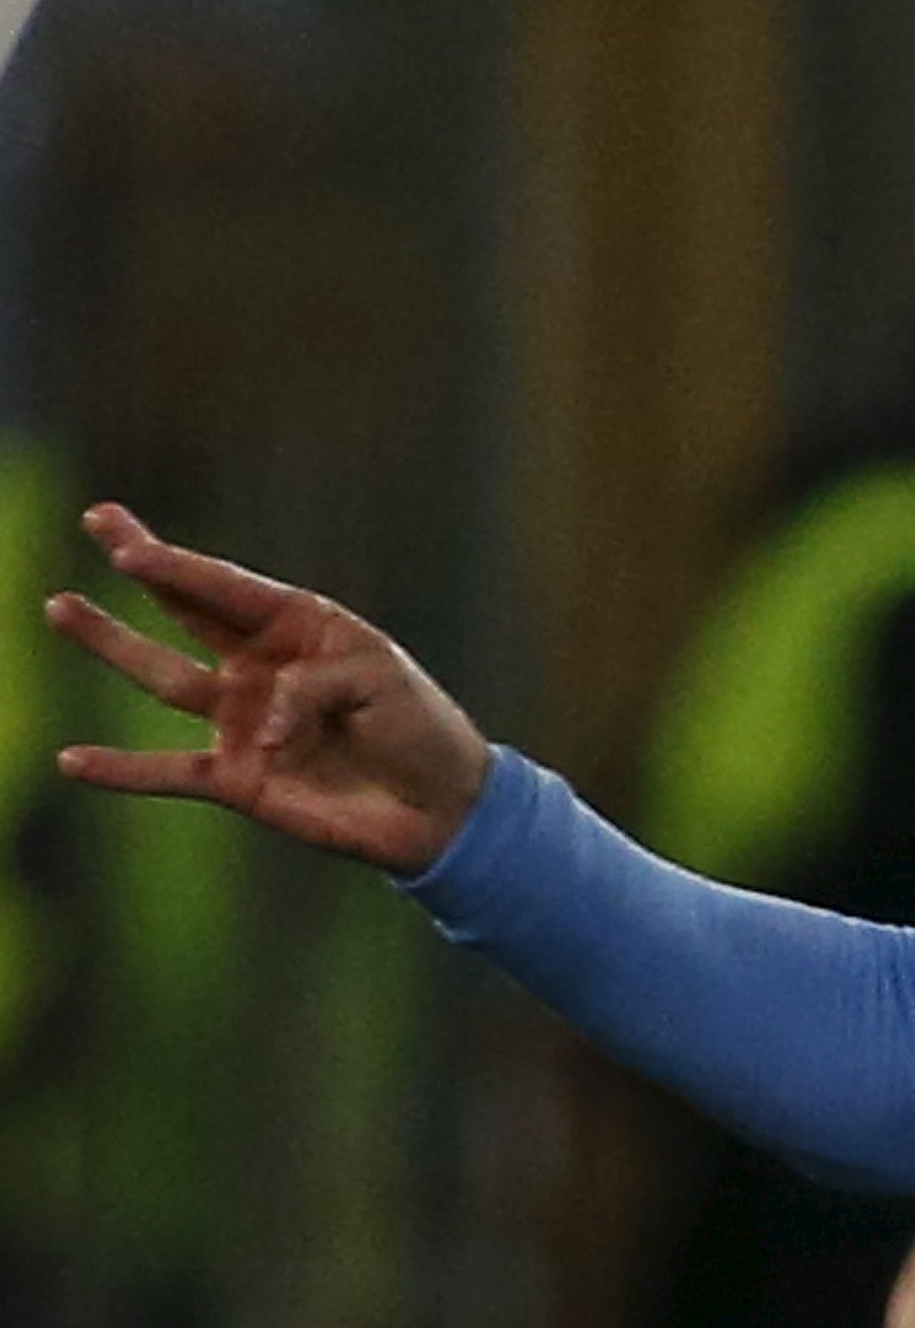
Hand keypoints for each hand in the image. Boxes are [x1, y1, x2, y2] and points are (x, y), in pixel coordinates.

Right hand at [48, 503, 493, 873]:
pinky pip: (168, 771)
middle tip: (99, 520)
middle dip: (145, 565)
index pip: (228, 587)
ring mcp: (242, 721)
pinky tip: (73, 760)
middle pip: (187, 609)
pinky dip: (121, 769)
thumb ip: (311, 687)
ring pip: (162, 677)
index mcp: (302, 628)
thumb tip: (257, 731)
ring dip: (111, 643)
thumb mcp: (379, 681)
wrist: (440, 807)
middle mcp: (261, 665)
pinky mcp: (238, 779)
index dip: (177, 564)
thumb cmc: (419, 727)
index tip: (124, 542)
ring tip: (60, 606)